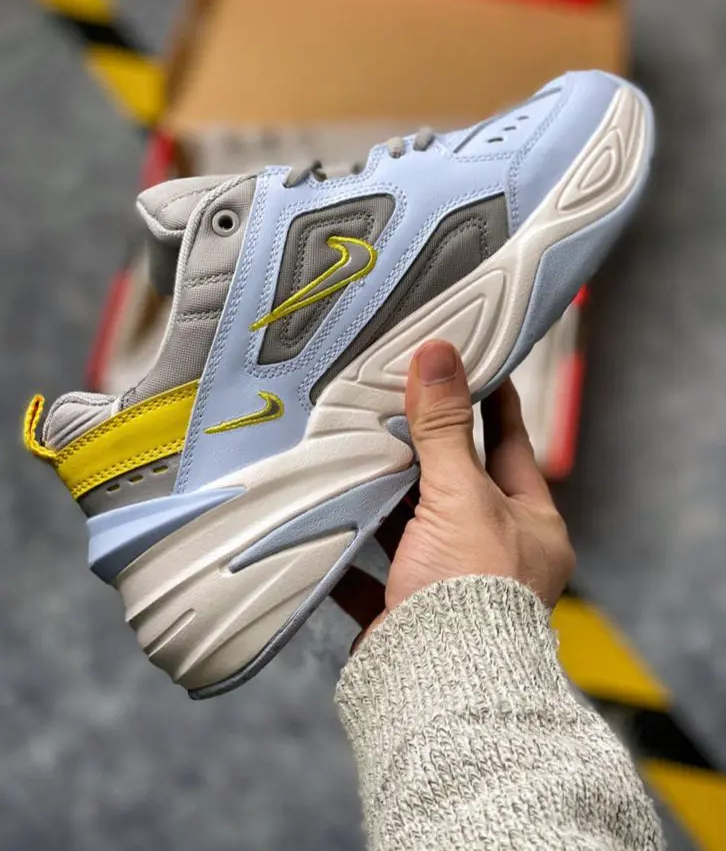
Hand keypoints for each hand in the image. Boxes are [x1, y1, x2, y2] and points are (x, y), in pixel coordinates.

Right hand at [331, 339, 574, 647]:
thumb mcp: (461, 496)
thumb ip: (444, 428)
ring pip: (412, 523)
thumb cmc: (473, 591)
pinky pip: (372, 569)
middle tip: (395, 397)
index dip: (490, 400)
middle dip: (425, 445)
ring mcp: (449, 581)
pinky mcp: (405, 610)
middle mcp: (494, 552)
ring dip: (384, 495)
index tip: (468, 361)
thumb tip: (440, 355)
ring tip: (353, 448)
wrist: (439, 686)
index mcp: (530, 523)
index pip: (511, 443)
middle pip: (456, 482)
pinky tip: (327, 518)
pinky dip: (351, 547)